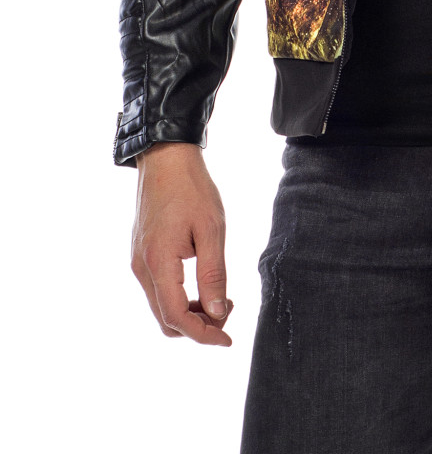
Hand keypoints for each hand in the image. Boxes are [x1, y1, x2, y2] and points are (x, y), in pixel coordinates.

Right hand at [131, 142, 233, 344]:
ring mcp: (138, 262)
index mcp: (158, 263)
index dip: (203, 335)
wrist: (165, 158)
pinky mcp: (141, 255)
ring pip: (161, 307)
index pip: (177, 318)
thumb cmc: (192, 189)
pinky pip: (158, 290)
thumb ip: (213, 274)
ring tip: (219, 298)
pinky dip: (180, 298)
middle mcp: (142, 268)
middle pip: (166, 319)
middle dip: (198, 326)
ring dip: (189, 313)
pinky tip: (202, 285)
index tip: (228, 339)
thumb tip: (217, 314)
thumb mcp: (211, 230)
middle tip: (228, 310)